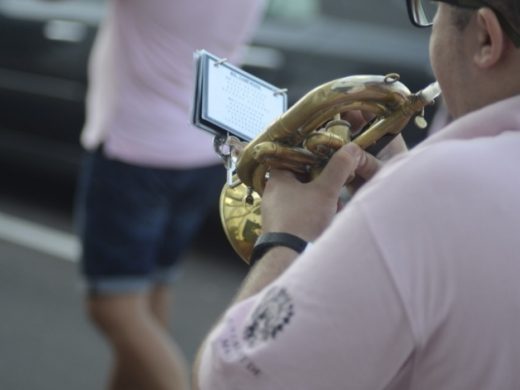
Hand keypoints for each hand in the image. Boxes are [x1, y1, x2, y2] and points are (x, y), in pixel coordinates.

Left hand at [261, 143, 377, 240]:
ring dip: (318, 201)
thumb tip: (351, 149)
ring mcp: (274, 214)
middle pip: (298, 181)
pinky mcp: (280, 229)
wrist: (289, 256)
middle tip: (334, 186)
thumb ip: (338, 168)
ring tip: (334, 206)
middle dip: (319, 183)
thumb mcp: (325, 190)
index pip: (290, 159)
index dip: (309, 158)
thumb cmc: (303, 219)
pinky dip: (312, 216)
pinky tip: (325, 222)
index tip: (325, 161)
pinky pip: (298, 216)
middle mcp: (272, 195)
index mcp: (277, 180)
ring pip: (300, 200)